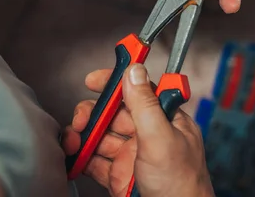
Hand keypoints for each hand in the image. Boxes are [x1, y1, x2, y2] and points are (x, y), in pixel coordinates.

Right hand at [62, 65, 213, 196]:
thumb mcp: (161, 138)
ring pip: (101, 136)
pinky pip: (94, 162)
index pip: (138, 91)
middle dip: (92, 113)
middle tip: (81, 120)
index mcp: (165, 120)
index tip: (93, 80)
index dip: (115, 82)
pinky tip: (73, 157)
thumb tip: (134, 70)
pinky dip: (81, 158)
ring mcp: (132, 157)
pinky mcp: (119, 177)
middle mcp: (148, 135)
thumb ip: (144, 104)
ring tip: (72, 141)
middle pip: (113, 113)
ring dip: (83, 136)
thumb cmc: (182, 187)